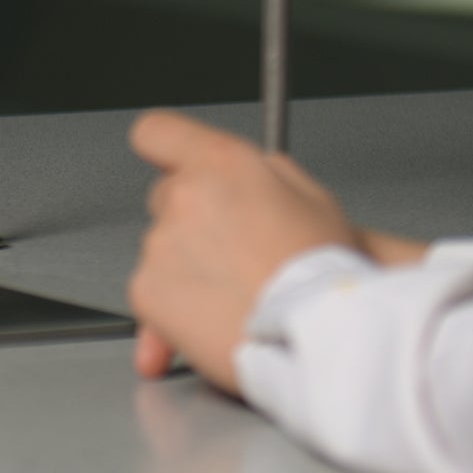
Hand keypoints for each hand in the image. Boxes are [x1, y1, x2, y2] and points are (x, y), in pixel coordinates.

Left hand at [125, 109, 359, 390]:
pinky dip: (175, 307)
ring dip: (190, 268)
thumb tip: (250, 170)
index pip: (158, 132)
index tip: (174, 163)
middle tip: (238, 254)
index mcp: (222, 165)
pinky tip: (218, 319)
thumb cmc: (325, 277)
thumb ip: (269, 173)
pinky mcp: (147, 291)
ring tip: (240, 295)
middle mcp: (184, 198)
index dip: (166, 149)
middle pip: (166, 197)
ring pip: (161, 249)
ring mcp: (160, 245)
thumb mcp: (316, 201)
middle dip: (194, 220)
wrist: (321, 341)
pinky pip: (151, 292)